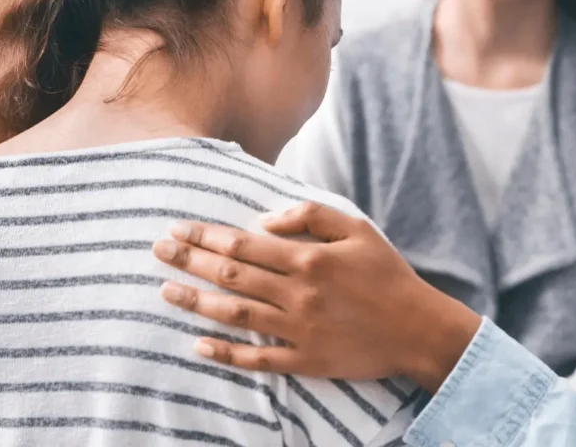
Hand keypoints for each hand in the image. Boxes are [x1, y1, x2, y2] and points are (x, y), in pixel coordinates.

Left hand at [153, 202, 480, 392]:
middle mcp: (296, 294)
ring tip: (164, 291)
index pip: (242, 245)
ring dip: (197, 302)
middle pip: (231, 276)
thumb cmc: (385, 272)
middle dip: (190, 261)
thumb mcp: (355, 228)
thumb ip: (309, 216)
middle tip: (157, 250)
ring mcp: (298, 330)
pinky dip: (226, 354)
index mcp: (306, 259)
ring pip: (235, 315)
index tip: (178, 228)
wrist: (418, 329)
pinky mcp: (306, 360)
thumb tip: (263, 221)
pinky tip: (198, 345)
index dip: (206, 236)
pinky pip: (258, 359)